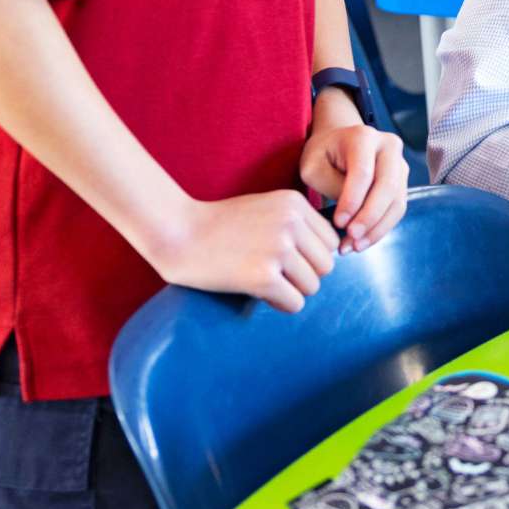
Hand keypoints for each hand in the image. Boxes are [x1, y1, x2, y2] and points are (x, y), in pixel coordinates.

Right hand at [147, 189, 338, 313]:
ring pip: (313, 286)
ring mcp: (278, 249)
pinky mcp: (263, 276)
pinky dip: (281, 304)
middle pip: (326, 265)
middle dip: (306, 275)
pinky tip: (262, 295)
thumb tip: (331, 255)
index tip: (291, 260)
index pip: (331, 241)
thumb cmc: (220, 223)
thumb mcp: (267, 207)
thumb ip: (297, 223)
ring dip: (293, 290)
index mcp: (295, 204)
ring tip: (268, 284)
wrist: (177, 232)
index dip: (313, 255)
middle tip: (279, 275)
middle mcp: (291, 224)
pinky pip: (294, 302)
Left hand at [300, 122, 409, 253]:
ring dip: (377, 228)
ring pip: (397, 200)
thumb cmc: (322, 155)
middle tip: (351, 238)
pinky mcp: (402, 180)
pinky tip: (363, 241)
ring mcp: (400, 163)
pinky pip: (397, 208)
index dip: (352, 201)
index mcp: (363, 137)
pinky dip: (381, 228)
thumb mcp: (313, 166)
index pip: (363, 173)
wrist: (338, 143)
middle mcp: (389, 146)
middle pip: (388, 186)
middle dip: (370, 217)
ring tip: (355, 246)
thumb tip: (352, 214)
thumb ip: (331, 185)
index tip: (337, 223)